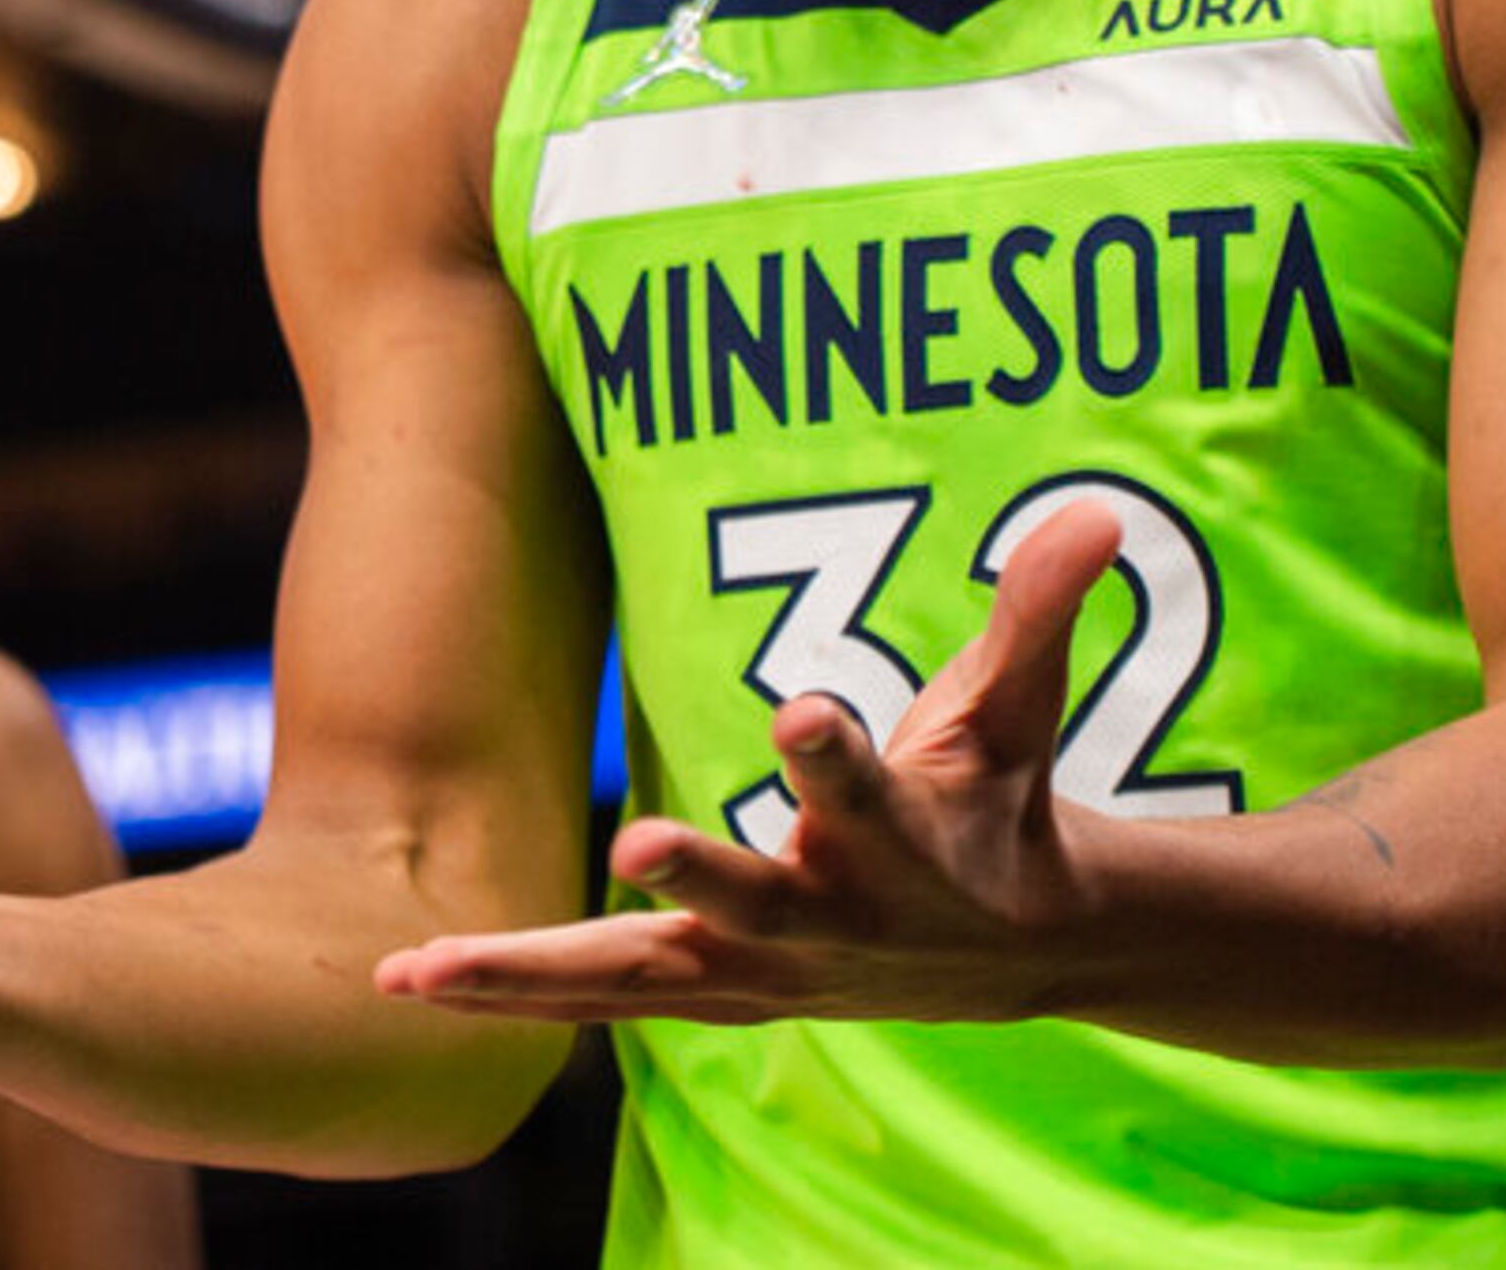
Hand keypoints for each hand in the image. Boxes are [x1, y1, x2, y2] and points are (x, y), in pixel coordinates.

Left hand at [372, 495, 1125, 1025]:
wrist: (1008, 951)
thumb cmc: (997, 800)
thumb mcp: (1019, 707)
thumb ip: (1039, 612)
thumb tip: (1100, 511)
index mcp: (904, 839)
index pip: (867, 789)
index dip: (836, 756)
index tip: (804, 710)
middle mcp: (829, 917)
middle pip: (759, 902)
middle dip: (704, 878)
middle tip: (640, 841)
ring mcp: (759, 970)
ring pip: (640, 976)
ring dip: (533, 969)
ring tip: (423, 968)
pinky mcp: (708, 992)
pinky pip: (596, 995)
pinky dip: (507, 991)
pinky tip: (405, 982)